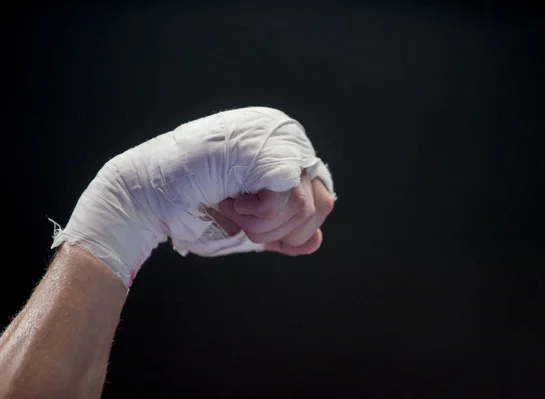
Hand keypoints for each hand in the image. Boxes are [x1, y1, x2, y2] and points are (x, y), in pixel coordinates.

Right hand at [51, 106, 335, 286]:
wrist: (148, 195)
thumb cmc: (191, 209)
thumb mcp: (247, 226)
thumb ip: (282, 233)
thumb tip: (316, 242)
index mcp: (280, 151)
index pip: (319, 196)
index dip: (293, 227)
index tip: (253, 228)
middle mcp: (284, 137)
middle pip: (323, 202)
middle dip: (281, 229)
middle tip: (239, 217)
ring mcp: (278, 138)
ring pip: (307, 206)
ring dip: (264, 225)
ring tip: (231, 208)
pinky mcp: (270, 149)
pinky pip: (290, 202)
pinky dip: (259, 218)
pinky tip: (230, 202)